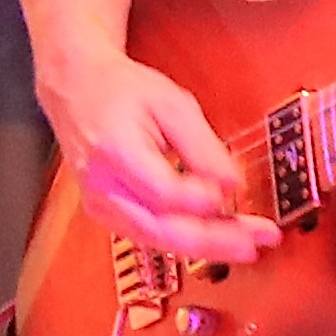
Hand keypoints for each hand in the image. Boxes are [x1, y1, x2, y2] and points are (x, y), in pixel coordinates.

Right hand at [39, 45, 274, 264]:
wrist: (76, 88)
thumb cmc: (122, 91)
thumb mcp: (171, 103)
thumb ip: (202, 146)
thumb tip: (231, 185)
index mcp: (114, 152)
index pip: (163, 194)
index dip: (200, 199)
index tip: (232, 192)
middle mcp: (102, 187)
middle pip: (161, 230)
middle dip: (215, 241)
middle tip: (259, 241)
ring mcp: (101, 205)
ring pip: (157, 241)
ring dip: (208, 246)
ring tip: (250, 243)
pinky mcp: (108, 213)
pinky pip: (151, 236)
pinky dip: (187, 240)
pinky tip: (219, 236)